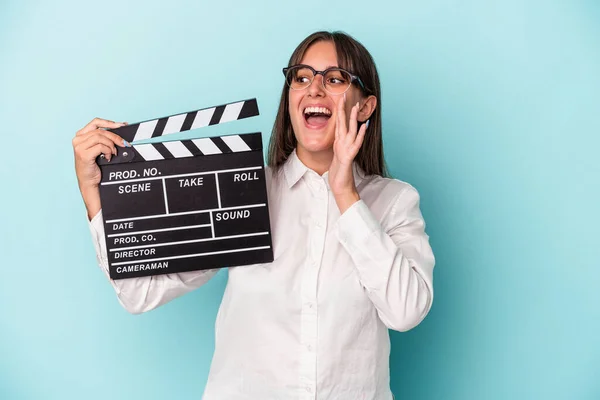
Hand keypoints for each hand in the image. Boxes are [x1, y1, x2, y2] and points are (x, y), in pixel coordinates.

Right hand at [72, 118, 127, 217]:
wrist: (90, 182)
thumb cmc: (96, 166)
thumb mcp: (100, 149)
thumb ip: (105, 139)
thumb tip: (120, 129)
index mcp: (81, 136)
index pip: (95, 122)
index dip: (109, 122)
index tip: (121, 125)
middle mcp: (78, 140)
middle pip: (101, 131)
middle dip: (115, 136)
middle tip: (124, 143)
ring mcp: (79, 147)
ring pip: (101, 137)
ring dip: (111, 145)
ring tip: (113, 153)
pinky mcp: (83, 154)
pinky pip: (101, 146)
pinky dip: (108, 151)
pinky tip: (108, 157)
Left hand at [329, 95, 366, 212]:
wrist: (341, 187)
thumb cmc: (338, 173)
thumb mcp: (335, 155)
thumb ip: (338, 146)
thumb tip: (338, 137)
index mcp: (341, 143)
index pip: (341, 124)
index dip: (340, 112)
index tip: (340, 99)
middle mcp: (346, 144)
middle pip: (347, 123)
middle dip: (346, 110)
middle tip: (347, 95)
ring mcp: (348, 150)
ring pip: (352, 131)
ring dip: (354, 119)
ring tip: (356, 106)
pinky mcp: (348, 157)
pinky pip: (355, 144)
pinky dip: (360, 135)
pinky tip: (364, 127)